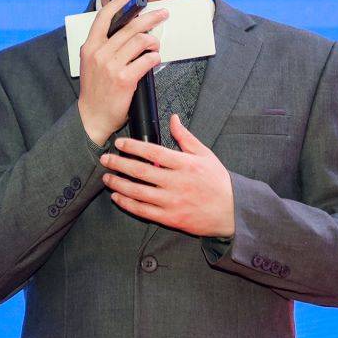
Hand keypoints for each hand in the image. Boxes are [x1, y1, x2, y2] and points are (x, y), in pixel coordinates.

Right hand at [77, 0, 167, 145]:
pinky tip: (154, 59)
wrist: (92, 117)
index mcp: (90, 47)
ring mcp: (111, 65)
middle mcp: (99, 53)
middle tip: (162, 14)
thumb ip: (103, 46)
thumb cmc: (95, 90)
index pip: (104, 17)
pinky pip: (147, 60)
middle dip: (150, 18)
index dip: (120, 3)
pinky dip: (154, 58)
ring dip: (153, 41)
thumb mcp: (91, 63)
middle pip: (129, 27)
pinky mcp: (124, 79)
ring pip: (141, 41)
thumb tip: (126, 30)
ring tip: (155, 46)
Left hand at [100, 114, 235, 237]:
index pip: (153, 152)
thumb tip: (173, 118)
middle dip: (119, 164)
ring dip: (119, 184)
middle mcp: (176, 183)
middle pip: (140, 171)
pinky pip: (143, 210)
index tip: (119, 143)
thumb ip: (186, 137)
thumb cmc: (218, 182)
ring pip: (138, 192)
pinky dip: (127, 203)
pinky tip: (117, 197)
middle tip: (105, 160)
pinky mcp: (170, 218)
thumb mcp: (205, 154)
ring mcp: (172, 202)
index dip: (133, 146)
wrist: (231, 211)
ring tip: (107, 178)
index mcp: (185, 164)